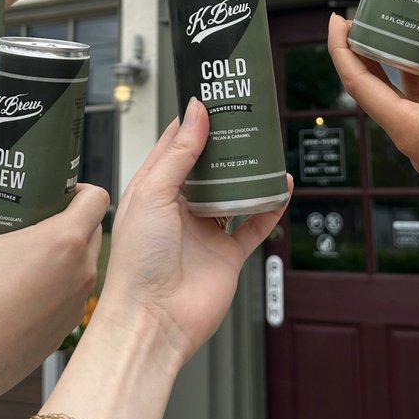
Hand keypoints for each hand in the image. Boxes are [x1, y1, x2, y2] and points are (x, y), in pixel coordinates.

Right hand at [0, 184, 108, 393]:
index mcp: (64, 242)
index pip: (97, 198)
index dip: (77, 188)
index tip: (52, 192)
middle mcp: (80, 275)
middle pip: (92, 232)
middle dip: (68, 220)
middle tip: (33, 219)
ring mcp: (73, 309)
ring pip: (80, 268)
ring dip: (60, 258)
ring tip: (21, 257)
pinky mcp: (59, 336)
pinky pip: (65, 301)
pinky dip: (50, 290)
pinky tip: (14, 294)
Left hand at [94, 99, 290, 366]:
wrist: (154, 320)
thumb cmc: (138, 263)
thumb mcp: (153, 193)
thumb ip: (178, 152)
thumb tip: (196, 111)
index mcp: (154, 189)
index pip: (175, 145)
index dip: (193, 121)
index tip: (213, 97)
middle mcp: (180, 207)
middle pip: (209, 166)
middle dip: (226, 143)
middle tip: (246, 116)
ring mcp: (205, 230)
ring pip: (234, 192)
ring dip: (249, 173)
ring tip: (266, 147)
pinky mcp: (228, 254)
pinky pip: (254, 224)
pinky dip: (269, 207)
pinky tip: (281, 189)